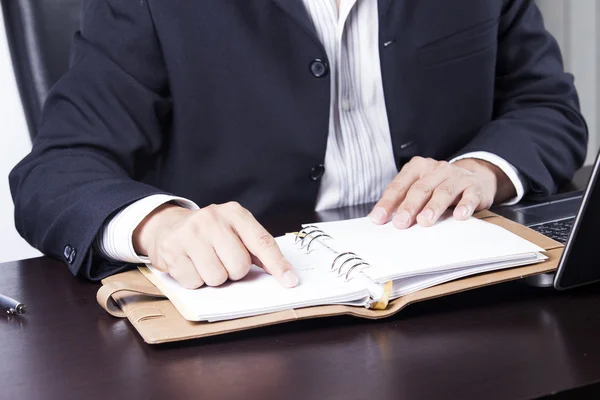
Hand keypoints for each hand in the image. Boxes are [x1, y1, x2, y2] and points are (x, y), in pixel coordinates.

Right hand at [133, 202, 298, 289]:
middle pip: (239, 266)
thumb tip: (284, 273)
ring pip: (217, 278)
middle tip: (223, 260)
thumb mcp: (236, 231)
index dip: (277, 264)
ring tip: (205, 262)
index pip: (262, 241)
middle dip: (233, 271)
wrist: (168, 226)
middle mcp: (213, 219)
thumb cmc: (210, 233)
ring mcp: (190, 233)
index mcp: (235, 213)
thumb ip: (258, 248)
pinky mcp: (172, 249)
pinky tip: (190, 265)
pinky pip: (194, 282)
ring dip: (213, 278)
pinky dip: (195, 280)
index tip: (290, 281)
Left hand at [370, 157, 515, 228]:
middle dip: (409, 206)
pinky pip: (469, 196)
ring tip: (424, 221)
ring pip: (443, 192)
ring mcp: (456, 177)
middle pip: (420, 189)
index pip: (399, 186)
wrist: (474, 177)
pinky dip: (464, 206)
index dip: (388, 202)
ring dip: (433, 207)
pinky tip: (459, 216)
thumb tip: (383, 219)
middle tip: (401, 223)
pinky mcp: (474, 187)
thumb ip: (403, 200)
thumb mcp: (419, 188)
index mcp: (417, 168)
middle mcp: (436, 169)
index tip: (378, 218)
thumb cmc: (438, 186)